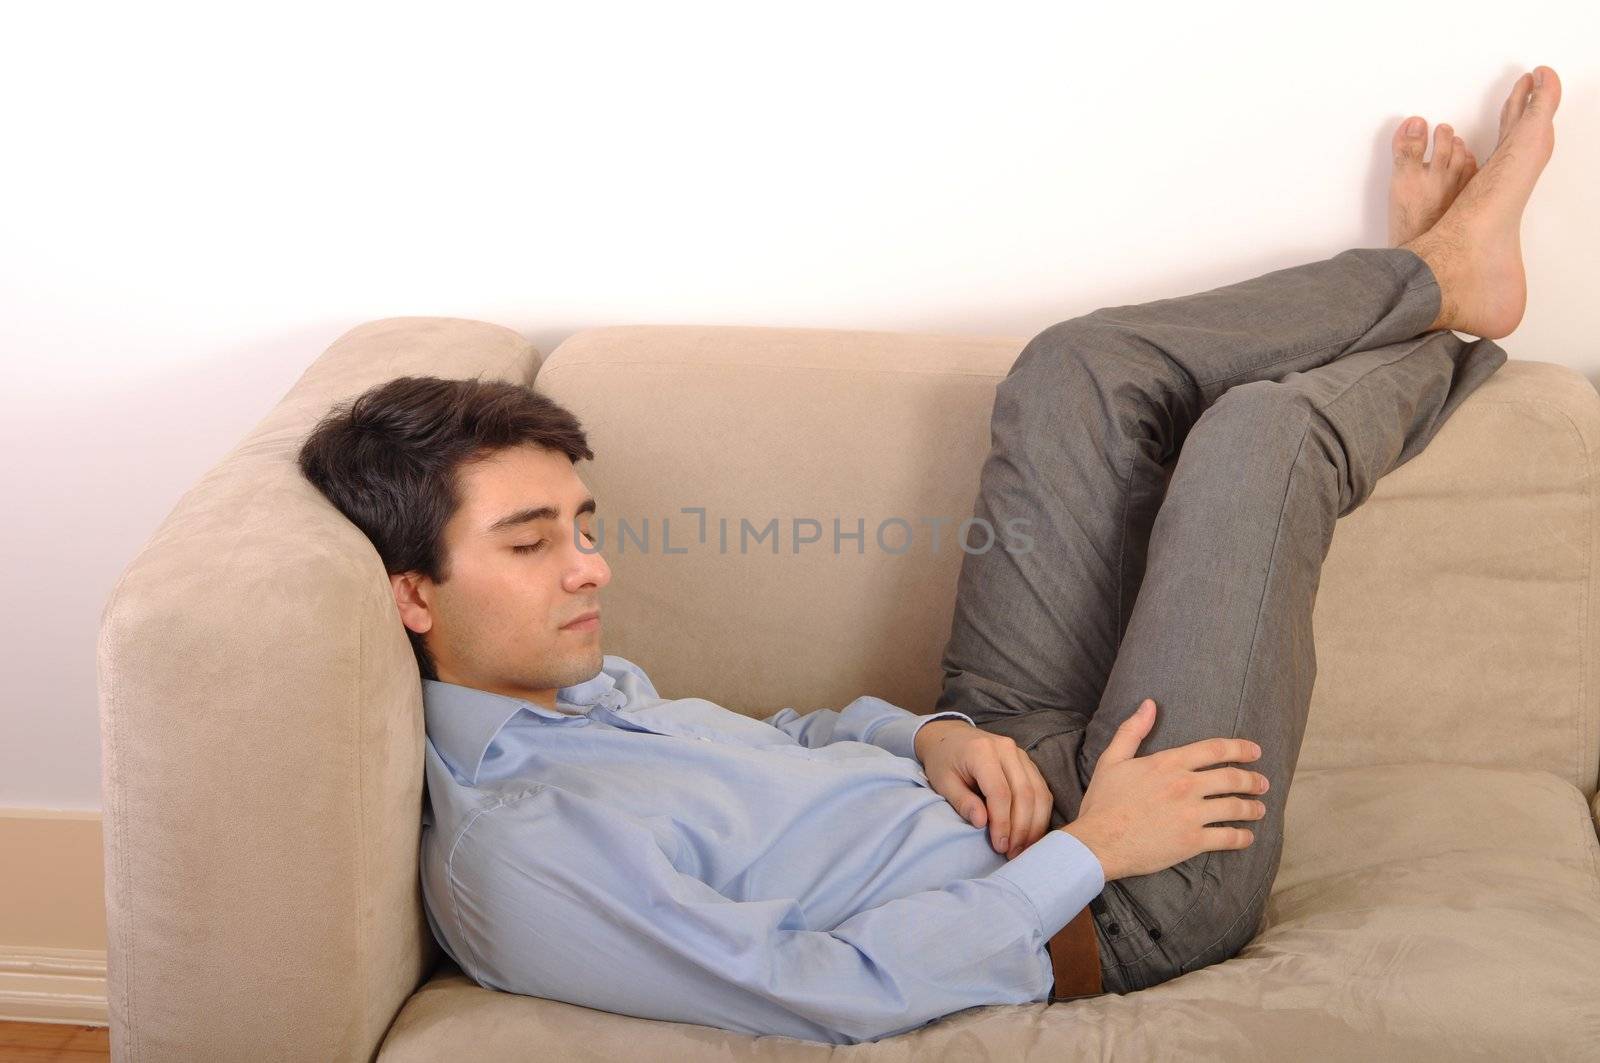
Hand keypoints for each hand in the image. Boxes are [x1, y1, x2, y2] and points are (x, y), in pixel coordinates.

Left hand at [915, 718, 1053, 859]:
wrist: (949, 737)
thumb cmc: (943, 761)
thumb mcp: (942, 782)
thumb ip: (962, 802)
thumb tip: (982, 823)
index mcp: (982, 751)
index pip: (1000, 792)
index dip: (1003, 822)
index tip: (1000, 846)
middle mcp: (1007, 749)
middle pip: (1025, 793)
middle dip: (1022, 828)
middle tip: (1013, 853)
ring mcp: (1021, 754)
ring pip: (1040, 792)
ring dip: (1035, 824)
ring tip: (1023, 848)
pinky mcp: (1028, 762)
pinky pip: (1042, 790)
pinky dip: (1040, 814)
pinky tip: (1031, 833)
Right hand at [1062, 699, 1270, 880]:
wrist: (1098, 842)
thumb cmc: (1103, 802)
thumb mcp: (1113, 759)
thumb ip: (1133, 730)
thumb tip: (1149, 704)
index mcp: (1169, 763)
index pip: (1215, 750)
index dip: (1240, 748)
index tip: (1255, 751)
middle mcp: (1185, 786)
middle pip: (1232, 778)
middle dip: (1253, 780)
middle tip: (1263, 783)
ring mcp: (1191, 815)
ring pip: (1235, 807)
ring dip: (1252, 808)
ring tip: (1259, 809)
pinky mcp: (1192, 841)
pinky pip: (1228, 838)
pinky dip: (1242, 837)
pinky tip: (1247, 836)